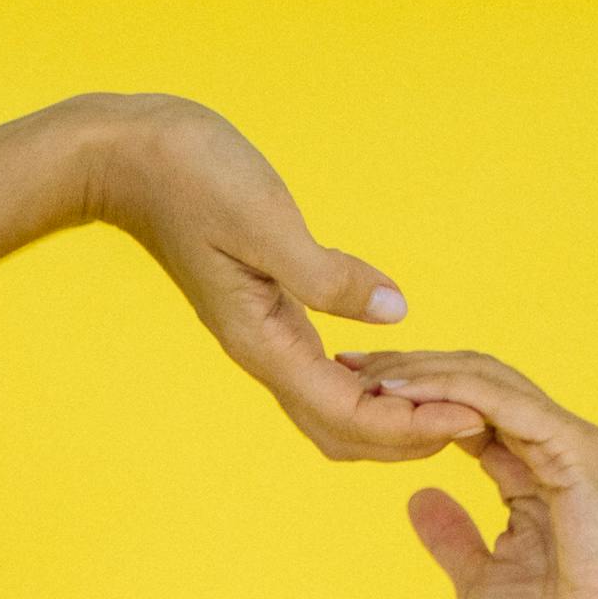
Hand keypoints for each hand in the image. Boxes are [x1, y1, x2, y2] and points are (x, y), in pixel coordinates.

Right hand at [81, 95, 463, 462]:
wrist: (126, 160)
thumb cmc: (190, 178)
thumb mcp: (266, 220)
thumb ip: (329, 275)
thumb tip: (395, 312)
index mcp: (264, 342)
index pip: (349, 414)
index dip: (411, 426)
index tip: (467, 418)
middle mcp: (263, 353)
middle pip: (342, 432)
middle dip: (407, 438)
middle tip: (471, 422)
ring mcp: (262, 338)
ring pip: (331, 411)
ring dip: (387, 419)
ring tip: (442, 404)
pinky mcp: (266, 314)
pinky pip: (321, 374)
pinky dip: (364, 385)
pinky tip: (392, 366)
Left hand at [336, 349, 597, 598]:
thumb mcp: (480, 581)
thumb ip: (452, 538)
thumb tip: (417, 500)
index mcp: (531, 475)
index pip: (467, 414)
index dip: (413, 401)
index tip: (354, 398)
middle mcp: (551, 448)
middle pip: (474, 386)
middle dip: (410, 370)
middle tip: (347, 366)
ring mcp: (567, 444)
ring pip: (486, 383)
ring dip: (424, 372)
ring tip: (367, 373)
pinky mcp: (574, 449)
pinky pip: (502, 403)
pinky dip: (452, 391)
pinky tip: (405, 391)